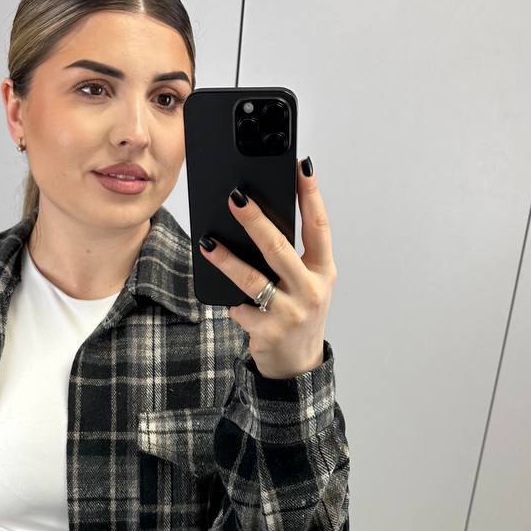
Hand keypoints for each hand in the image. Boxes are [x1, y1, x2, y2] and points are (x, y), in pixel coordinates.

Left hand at [197, 157, 336, 379]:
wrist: (296, 364)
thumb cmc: (297, 312)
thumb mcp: (305, 283)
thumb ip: (291, 256)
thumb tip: (254, 219)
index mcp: (323, 270)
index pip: (319, 225)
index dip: (311, 194)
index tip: (300, 165)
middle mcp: (310, 289)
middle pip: (280, 247)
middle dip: (255, 220)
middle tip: (235, 197)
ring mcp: (289, 312)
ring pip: (253, 278)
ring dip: (227, 259)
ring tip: (207, 242)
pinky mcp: (267, 331)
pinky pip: (240, 307)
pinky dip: (230, 300)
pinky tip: (221, 293)